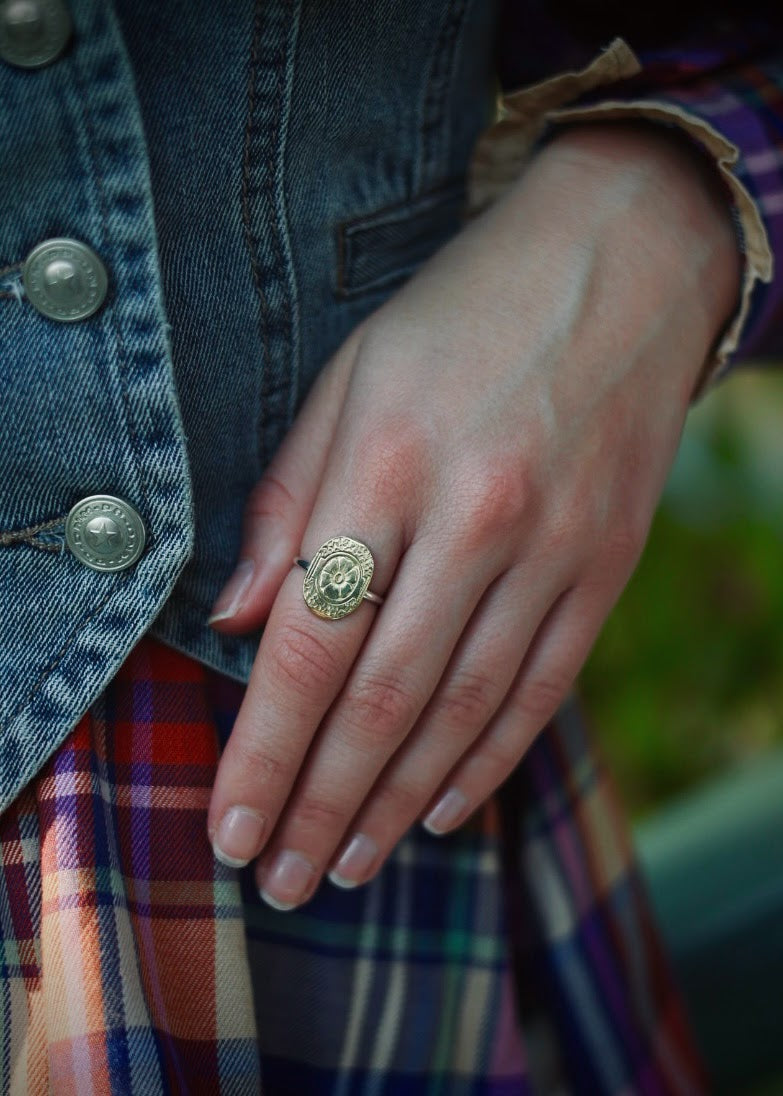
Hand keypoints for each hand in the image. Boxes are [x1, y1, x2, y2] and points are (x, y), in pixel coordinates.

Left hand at [206, 123, 739, 908]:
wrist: (622, 266)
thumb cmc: (461, 315)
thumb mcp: (350, 377)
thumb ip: (286, 501)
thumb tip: (232, 619)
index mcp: (388, 463)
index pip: (307, 643)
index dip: (262, 750)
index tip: (229, 824)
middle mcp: (475, 518)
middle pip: (382, 701)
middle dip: (320, 805)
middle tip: (279, 880)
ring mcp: (554, 550)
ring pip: (463, 714)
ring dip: (396, 804)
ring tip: (347, 868)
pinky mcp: (606, 568)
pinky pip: (542, 689)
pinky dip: (488, 762)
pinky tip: (442, 812)